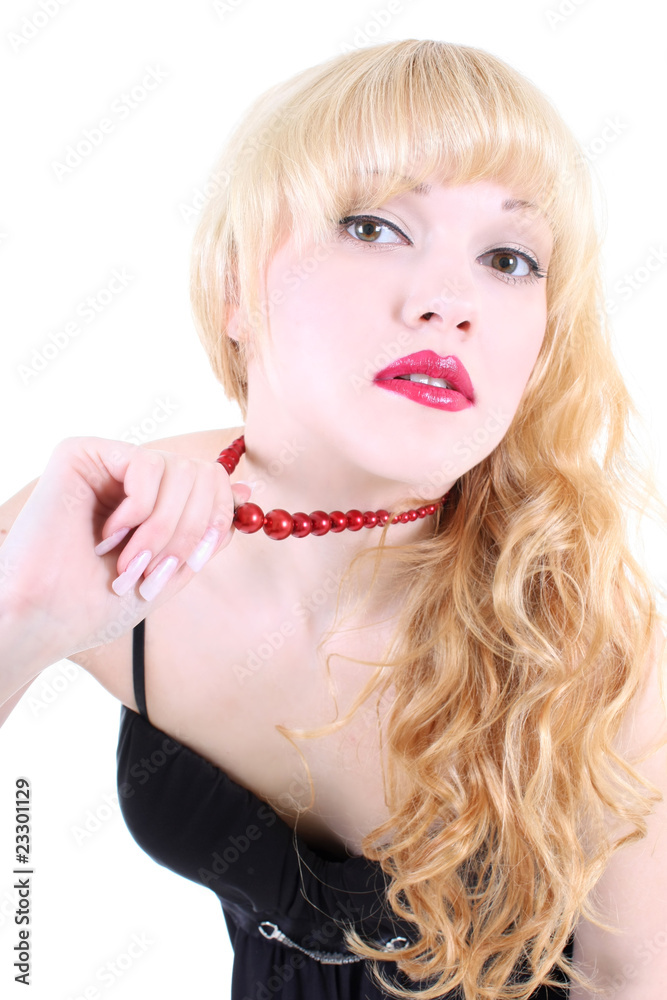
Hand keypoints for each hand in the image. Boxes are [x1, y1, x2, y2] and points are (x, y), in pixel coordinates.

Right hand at [0, 436, 250, 659]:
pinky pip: (146, 463)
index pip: (215, 483)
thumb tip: (245, 490)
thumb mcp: (171, 572)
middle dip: (190, 532)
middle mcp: (134, 477)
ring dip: (163, 530)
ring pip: (180, 470)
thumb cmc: (96, 604)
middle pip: (205, 474)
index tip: (196, 562)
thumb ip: (207, 532)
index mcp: (155, 501)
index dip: (217, 522)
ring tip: (129, 564)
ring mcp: (109, 463)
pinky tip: (106, 535)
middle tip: (157, 573)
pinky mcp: (81, 452)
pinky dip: (138, 509)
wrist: (42, 619)